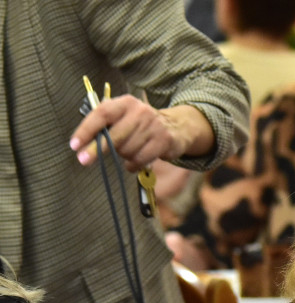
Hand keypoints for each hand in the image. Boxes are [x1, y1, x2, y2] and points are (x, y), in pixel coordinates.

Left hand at [70, 96, 213, 171]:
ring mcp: (153, 126)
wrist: (176, 127)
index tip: (74, 145)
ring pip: (127, 150)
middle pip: (114, 136)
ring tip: (128, 152)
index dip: (86, 130)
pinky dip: (133, 165)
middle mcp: (140, 111)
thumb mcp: (123, 118)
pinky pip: (140, 159)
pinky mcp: (163, 141)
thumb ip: (104, 126)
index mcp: (125, 103)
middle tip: (83, 160)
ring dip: (123, 156)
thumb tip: (82, 145)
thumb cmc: (139, 125)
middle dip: (97, 150)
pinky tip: (134, 162)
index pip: (102, 114)